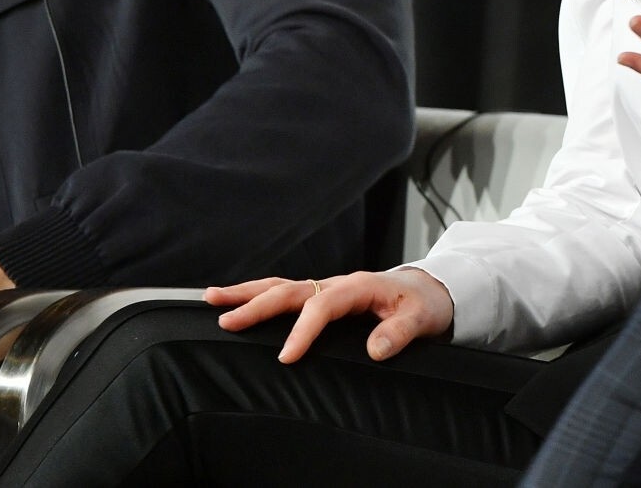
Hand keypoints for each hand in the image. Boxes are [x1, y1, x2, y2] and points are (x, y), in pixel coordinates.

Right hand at [207, 267, 452, 362]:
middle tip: (226, 320)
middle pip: (290, 290)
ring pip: (280, 286)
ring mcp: (325, 287)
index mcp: (359, 287)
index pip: (323, 306)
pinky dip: (258, 296)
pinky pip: (285, 293)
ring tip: (211, 299)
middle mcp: (336, 283)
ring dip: (247, 293)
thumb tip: (376, 349)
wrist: (429, 290)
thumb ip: (400, 332)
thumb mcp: (422, 318)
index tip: (286, 357)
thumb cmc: (424, 303)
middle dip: (257, 305)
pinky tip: (235, 303)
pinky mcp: (320, 295)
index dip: (303, 330)